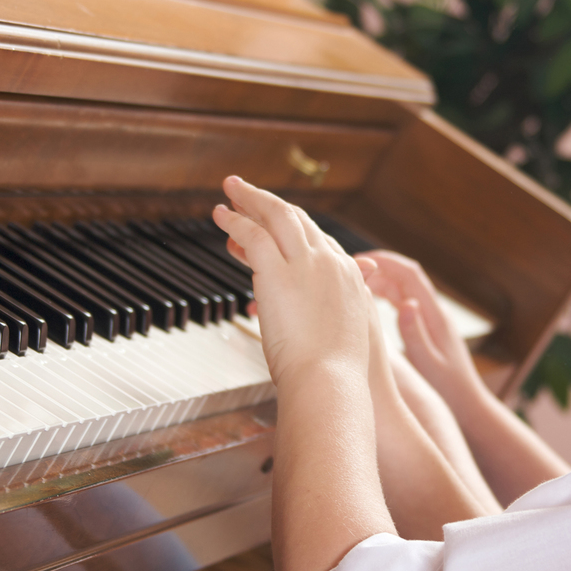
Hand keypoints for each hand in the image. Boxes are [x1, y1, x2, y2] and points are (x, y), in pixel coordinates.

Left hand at [214, 177, 376, 386]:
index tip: (269, 227)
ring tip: (231, 189)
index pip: (318, 239)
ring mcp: (306, 263)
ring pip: (277, 216)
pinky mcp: (278, 271)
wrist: (331, 382)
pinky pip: (252, 234)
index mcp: (350, 277)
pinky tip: (220, 215)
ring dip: (251, 199)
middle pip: (299, 219)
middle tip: (247, 193)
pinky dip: (235, 220)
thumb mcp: (345, 337)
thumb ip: (334, 318)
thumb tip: (317, 321)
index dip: (291, 229)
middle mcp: (330, 262)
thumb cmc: (335, 373)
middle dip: (271, 204)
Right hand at [359, 250, 485, 411]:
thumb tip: (407, 302)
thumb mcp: (429, 362)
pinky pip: (405, 301)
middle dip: (380, 267)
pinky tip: (370, 299)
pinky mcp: (427, 325)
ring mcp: (432, 317)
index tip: (362, 260)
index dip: (386, 262)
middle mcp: (435, 310)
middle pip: (406, 276)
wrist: (469, 401)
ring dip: (382, 280)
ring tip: (355, 283)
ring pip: (404, 288)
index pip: (411, 275)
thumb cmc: (449, 386)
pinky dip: (387, 295)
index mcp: (436, 315)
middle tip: (351, 270)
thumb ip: (415, 333)